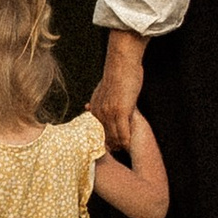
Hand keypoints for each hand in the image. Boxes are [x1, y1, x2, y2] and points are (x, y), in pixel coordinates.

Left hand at [90, 28, 146, 146]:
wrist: (121, 63)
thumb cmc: (116, 75)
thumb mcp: (102, 90)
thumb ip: (97, 101)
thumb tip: (87, 107)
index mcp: (95, 108)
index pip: (97, 131)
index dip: (104, 141)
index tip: (108, 150)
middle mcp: (99, 112)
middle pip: (105, 137)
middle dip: (112, 146)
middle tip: (118, 154)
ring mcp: (109, 113)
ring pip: (114, 137)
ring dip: (120, 146)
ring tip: (126, 152)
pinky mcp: (120, 111)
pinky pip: (123, 133)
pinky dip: (126, 141)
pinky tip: (130, 146)